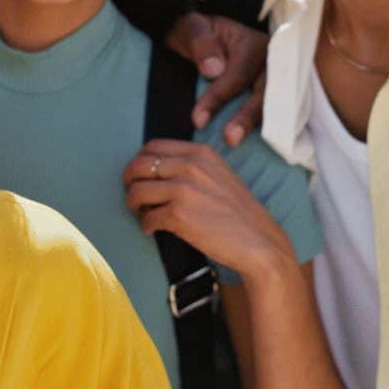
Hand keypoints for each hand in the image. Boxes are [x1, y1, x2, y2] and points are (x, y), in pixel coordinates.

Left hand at [121, 139, 293, 281]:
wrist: (260, 242)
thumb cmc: (238, 214)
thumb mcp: (218, 175)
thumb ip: (192, 167)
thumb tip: (156, 170)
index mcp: (200, 153)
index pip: (152, 146)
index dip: (139, 161)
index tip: (139, 176)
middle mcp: (190, 166)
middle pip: (138, 166)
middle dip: (129, 181)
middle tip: (133, 196)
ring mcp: (183, 190)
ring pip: (137, 191)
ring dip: (134, 205)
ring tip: (143, 214)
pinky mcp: (178, 215)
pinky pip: (146, 217)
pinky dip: (145, 225)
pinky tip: (153, 229)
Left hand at [163, 12, 267, 145]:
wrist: (204, 38)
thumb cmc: (198, 35)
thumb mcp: (192, 30)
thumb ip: (201, 45)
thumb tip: (214, 70)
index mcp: (253, 44)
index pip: (238, 76)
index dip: (218, 98)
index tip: (197, 120)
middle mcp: (272, 62)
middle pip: (264, 93)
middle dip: (247, 118)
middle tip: (230, 139)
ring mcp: (276, 80)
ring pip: (273, 107)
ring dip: (257, 126)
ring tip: (237, 143)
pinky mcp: (275, 95)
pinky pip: (275, 114)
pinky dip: (265, 129)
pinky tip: (251, 144)